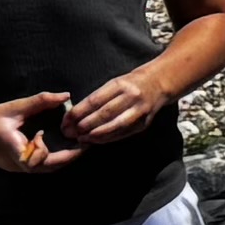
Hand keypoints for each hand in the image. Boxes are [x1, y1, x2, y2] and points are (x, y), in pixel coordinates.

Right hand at [0, 92, 74, 170]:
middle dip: (69, 157)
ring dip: (60, 158)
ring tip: (75, 144)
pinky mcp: (11, 166)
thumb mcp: (12, 109)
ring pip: (43, 169)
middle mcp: (17, 165)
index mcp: (18, 153)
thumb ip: (39, 102)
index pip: (47, 159)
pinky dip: (48, 158)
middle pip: (50, 168)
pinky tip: (55, 144)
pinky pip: (35, 166)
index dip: (62, 150)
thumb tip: (65, 95)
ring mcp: (14, 168)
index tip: (74, 135)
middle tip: (86, 143)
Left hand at [54, 69, 173, 149]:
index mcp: (120, 84)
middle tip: (69, 133)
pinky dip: (108, 138)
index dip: (78, 112)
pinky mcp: (144, 123)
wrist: (158, 84)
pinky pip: (123, 133)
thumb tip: (75, 116)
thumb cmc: (129, 84)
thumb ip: (97, 98)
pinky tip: (97, 140)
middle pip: (104, 114)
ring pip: (114, 125)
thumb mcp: (114, 84)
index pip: (95, 100)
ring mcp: (139, 110)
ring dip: (96, 134)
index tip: (66, 121)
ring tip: (82, 139)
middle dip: (84, 125)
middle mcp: (131, 96)